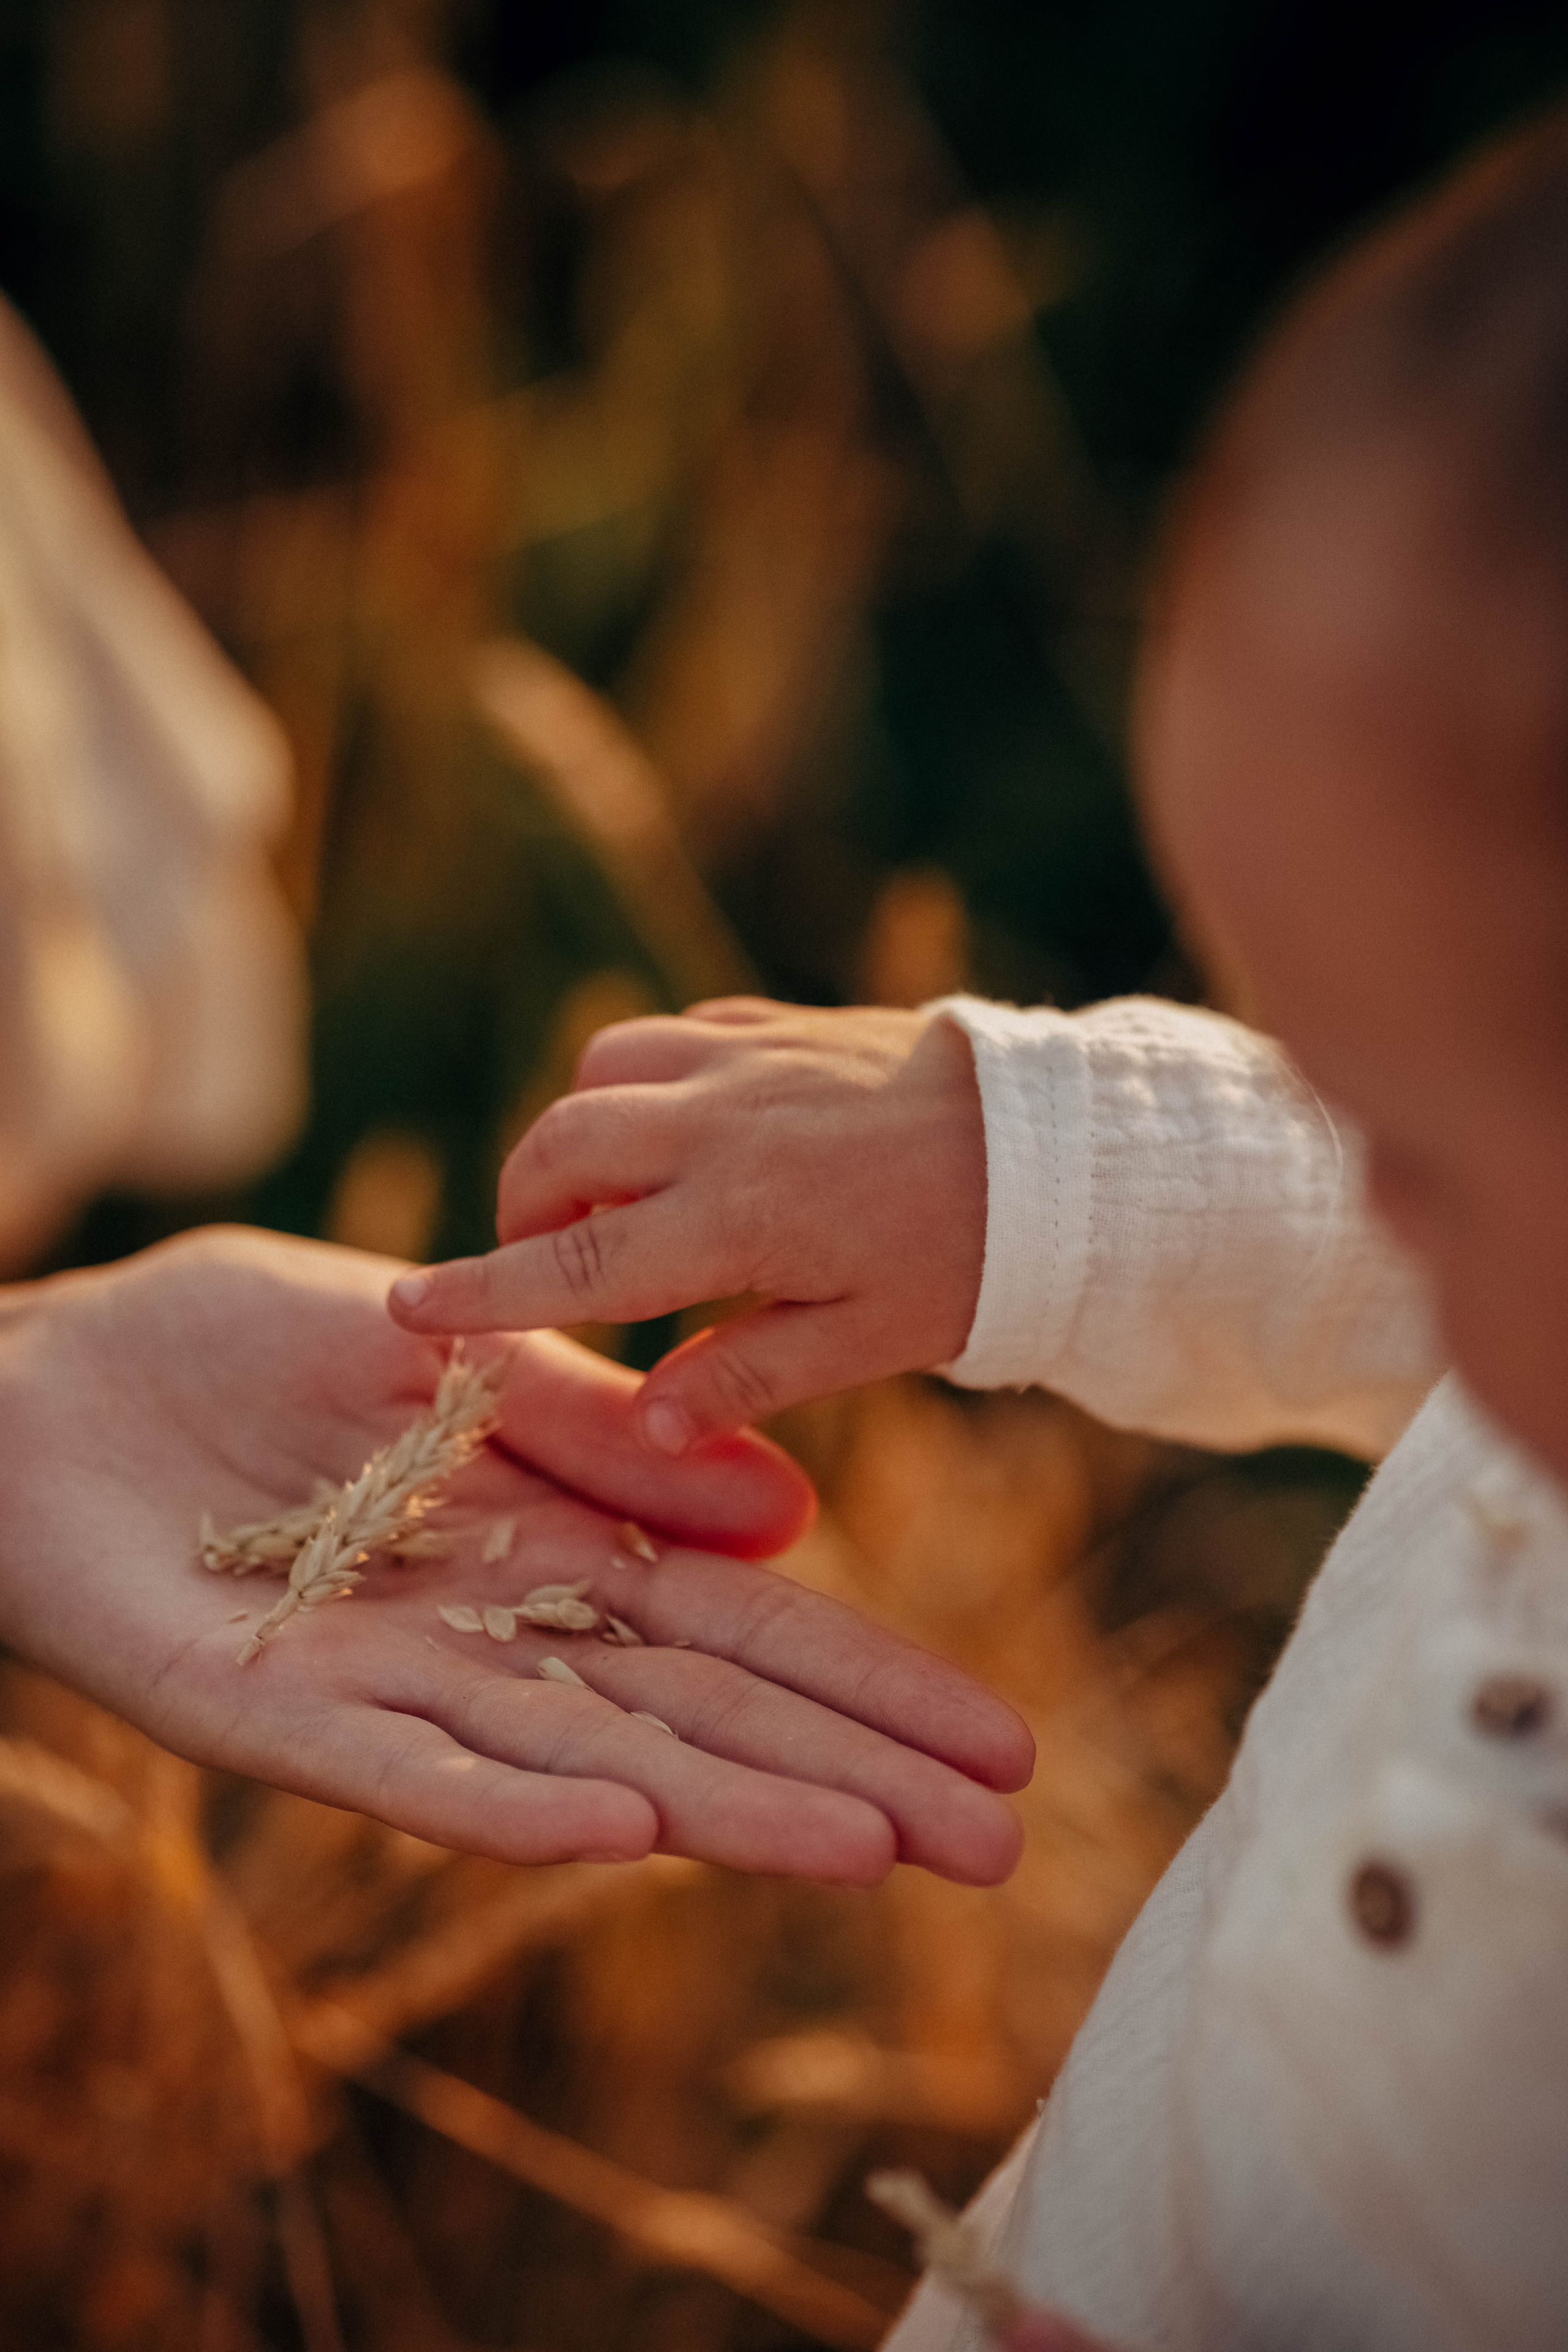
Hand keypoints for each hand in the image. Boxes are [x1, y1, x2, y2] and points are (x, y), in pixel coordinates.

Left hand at [0, 1227, 1028, 1880]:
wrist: (38, 1381)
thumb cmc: (232, 1352)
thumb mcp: (444, 1361)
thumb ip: (595, 1437)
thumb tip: (787, 1515)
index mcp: (537, 1554)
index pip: (731, 1634)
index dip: (861, 1689)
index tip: (994, 1744)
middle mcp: (482, 1645)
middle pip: (688, 1723)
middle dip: (840, 1777)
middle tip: (996, 1847)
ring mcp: (379, 1691)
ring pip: (575, 1765)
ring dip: (718, 1811)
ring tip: (864, 1850)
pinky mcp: (261, 1713)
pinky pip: (397, 1771)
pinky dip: (506, 1807)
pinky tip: (621, 1838)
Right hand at [387, 998, 987, 1451]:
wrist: (1063, 1145)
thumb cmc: (972, 1261)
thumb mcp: (867, 1342)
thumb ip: (747, 1376)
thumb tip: (647, 1426)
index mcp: (738, 1220)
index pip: (574, 1266)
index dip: (479, 1292)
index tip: (404, 1308)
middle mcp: (722, 1127)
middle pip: (560, 1150)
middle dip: (524, 1208)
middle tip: (546, 1264)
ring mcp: (747, 1061)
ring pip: (602, 1075)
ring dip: (583, 1135)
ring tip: (620, 1200)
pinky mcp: (777, 1023)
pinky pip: (669, 1036)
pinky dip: (646, 1083)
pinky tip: (684, 1132)